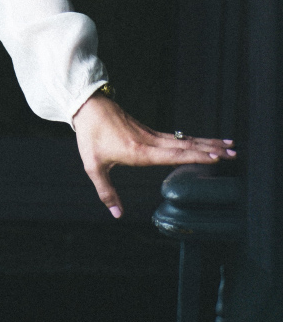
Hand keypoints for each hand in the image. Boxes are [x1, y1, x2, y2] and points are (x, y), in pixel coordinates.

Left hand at [71, 91, 236, 218]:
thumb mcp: (93, 166)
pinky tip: (203, 143)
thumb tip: (117, 215)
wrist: (88, 107)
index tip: (215, 157)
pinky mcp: (149, 131)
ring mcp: (151, 134)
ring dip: (206, 143)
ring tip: (228, 144)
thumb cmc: (90, 136)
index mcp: (139, 151)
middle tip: (234, 151)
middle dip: (211, 149)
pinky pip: (176, 137)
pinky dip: (192, 140)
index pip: (173, 155)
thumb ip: (106, 191)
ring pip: (184, 140)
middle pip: (186, 146)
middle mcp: (150, 141)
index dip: (195, 157)